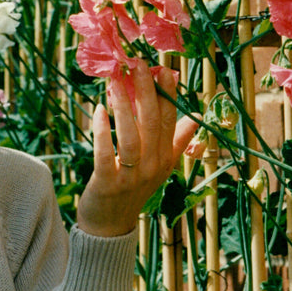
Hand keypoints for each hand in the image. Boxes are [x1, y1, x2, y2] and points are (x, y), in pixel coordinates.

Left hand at [76, 60, 198, 237]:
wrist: (109, 226)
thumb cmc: (132, 190)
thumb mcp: (159, 166)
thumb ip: (177, 141)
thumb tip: (194, 116)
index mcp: (165, 158)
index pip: (171, 120)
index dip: (168, 93)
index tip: (163, 68)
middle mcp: (152, 166)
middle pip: (152, 123)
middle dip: (146, 91)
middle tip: (138, 63)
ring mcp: (131, 176)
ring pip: (131, 136)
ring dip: (123, 106)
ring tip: (114, 81)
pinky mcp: (108, 184)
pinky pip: (106, 154)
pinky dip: (102, 131)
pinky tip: (97, 110)